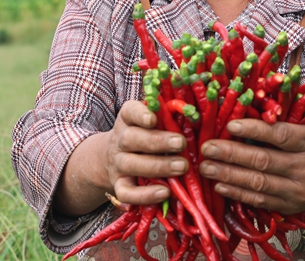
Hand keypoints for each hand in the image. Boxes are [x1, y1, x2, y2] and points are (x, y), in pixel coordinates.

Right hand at [56, 100, 188, 215]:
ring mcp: (117, 164)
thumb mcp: (151, 121)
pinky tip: (165, 192)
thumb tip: (193, 109)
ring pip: (131, 164)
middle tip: (181, 143)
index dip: (140, 114)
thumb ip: (168, 115)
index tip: (154, 119)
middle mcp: (119, 140)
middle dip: (157, 142)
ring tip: (182, 167)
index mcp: (128, 119)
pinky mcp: (119, 186)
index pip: (129, 111)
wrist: (110, 158)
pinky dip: (145, 195)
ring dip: (158, 166)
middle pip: (131, 139)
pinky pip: (128, 193)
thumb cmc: (144, 135)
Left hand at [198, 116, 304, 220]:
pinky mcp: (292, 206)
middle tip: (206, 148)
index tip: (229, 124)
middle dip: (231, 154)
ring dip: (228, 175)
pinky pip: (261, 201)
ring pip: (259, 184)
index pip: (280, 134)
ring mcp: (300, 190)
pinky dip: (238, 193)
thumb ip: (287, 107)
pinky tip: (220, 185)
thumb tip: (255, 87)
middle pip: (264, 161)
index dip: (253, 129)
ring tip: (206, 167)